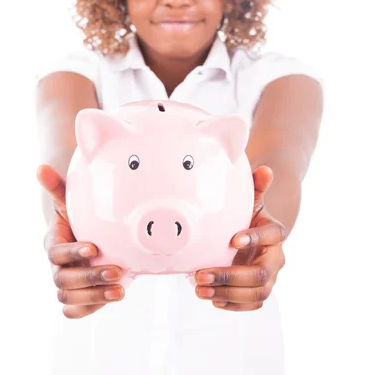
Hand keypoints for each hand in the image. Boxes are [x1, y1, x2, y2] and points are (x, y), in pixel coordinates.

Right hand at [37, 164, 125, 318]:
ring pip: (70, 298)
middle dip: (91, 277)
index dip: (73, 253)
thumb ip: (57, 187)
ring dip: (95, 296)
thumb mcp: (69, 200)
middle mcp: (58, 266)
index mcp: (53, 243)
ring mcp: (67, 283)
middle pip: (64, 280)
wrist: (89, 234)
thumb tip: (41, 168)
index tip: (94, 247)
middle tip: (117, 271)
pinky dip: (89, 309)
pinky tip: (110, 300)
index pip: (57, 253)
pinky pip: (75, 310)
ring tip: (121, 290)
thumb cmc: (77, 215)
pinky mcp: (79, 296)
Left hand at [194, 165, 285, 310]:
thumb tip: (265, 170)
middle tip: (201, 274)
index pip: (271, 235)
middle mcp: (276, 258)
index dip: (254, 238)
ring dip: (227, 294)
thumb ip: (256, 187)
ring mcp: (269, 278)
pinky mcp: (259, 292)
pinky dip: (233, 305)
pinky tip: (212, 299)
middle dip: (230, 276)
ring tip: (199, 289)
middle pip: (261, 273)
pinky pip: (252, 304)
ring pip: (257, 293)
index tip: (232, 240)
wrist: (250, 236)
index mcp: (274, 232)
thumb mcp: (250, 201)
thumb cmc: (247, 216)